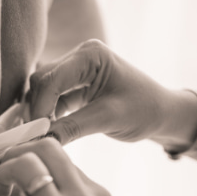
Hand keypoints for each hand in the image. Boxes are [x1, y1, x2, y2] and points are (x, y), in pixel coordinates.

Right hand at [28, 39, 173, 144]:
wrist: (160, 113)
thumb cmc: (144, 110)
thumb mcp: (108, 118)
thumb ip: (72, 127)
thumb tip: (41, 140)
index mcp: (90, 55)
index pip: (51, 78)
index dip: (39, 107)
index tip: (35, 134)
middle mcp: (79, 57)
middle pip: (42, 81)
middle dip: (37, 109)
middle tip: (37, 137)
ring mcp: (75, 70)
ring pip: (43, 90)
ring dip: (40, 113)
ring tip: (43, 135)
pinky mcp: (74, 85)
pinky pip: (52, 99)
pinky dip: (48, 115)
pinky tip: (50, 130)